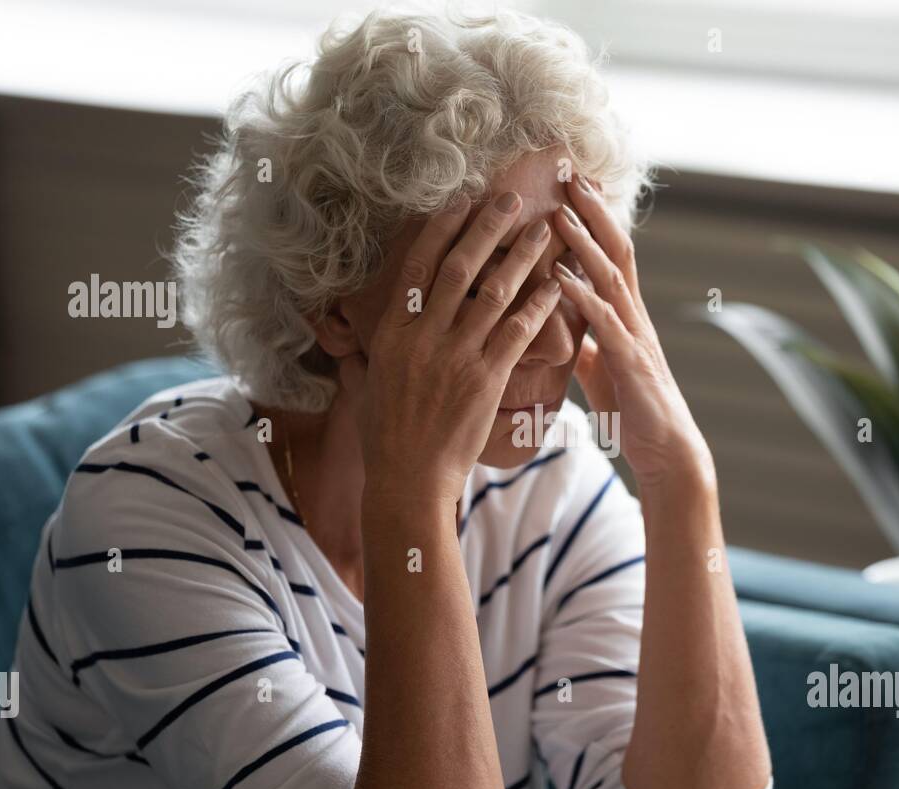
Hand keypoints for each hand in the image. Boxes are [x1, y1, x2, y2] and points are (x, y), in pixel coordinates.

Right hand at [343, 191, 561, 504]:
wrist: (409, 479)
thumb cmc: (385, 438)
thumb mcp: (363, 386)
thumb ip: (358, 355)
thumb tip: (341, 337)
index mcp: (392, 334)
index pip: (417, 268)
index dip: (441, 231)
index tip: (460, 202)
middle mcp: (424, 338)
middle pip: (460, 268)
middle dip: (487, 228)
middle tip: (511, 199)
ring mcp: (457, 357)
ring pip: (494, 293)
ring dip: (522, 257)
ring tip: (543, 230)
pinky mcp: (487, 380)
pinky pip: (518, 332)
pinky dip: (539, 305)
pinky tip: (557, 285)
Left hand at [553, 177, 713, 491]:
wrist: (667, 453)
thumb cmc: (635, 413)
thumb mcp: (602, 373)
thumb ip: (587, 346)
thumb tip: (567, 331)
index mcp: (625, 317)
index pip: (610, 255)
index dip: (593, 219)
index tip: (571, 185)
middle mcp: (633, 318)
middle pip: (616, 251)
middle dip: (594, 211)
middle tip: (568, 174)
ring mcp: (634, 338)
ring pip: (611, 279)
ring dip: (585, 244)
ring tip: (559, 213)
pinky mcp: (630, 364)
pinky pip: (604, 323)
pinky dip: (581, 297)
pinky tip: (559, 277)